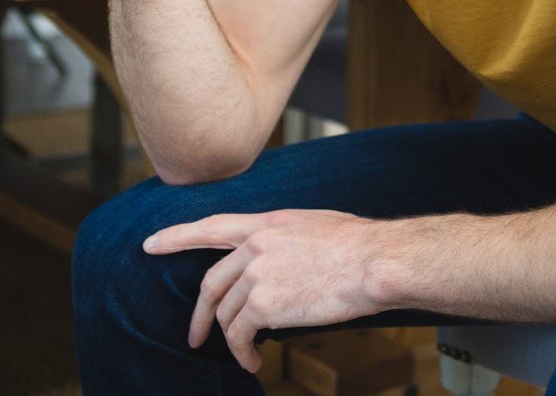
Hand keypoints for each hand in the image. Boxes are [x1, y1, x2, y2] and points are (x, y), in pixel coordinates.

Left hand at [144, 208, 385, 372]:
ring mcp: (256, 274)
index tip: (150, 243)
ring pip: (226, 315)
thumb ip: (289, 240)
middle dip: (200, 314)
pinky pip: (239, 336)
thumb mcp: (320, 226)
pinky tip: (254, 362)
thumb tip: (283, 261)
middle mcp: (255, 246)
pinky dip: (242, 353)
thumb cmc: (364, 247)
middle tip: (195, 336)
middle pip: (212, 284)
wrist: (376, 263)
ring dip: (232, 340)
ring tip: (247, 356)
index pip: (212, 226)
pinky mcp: (262, 304)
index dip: (177, 235)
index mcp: (270, 223)